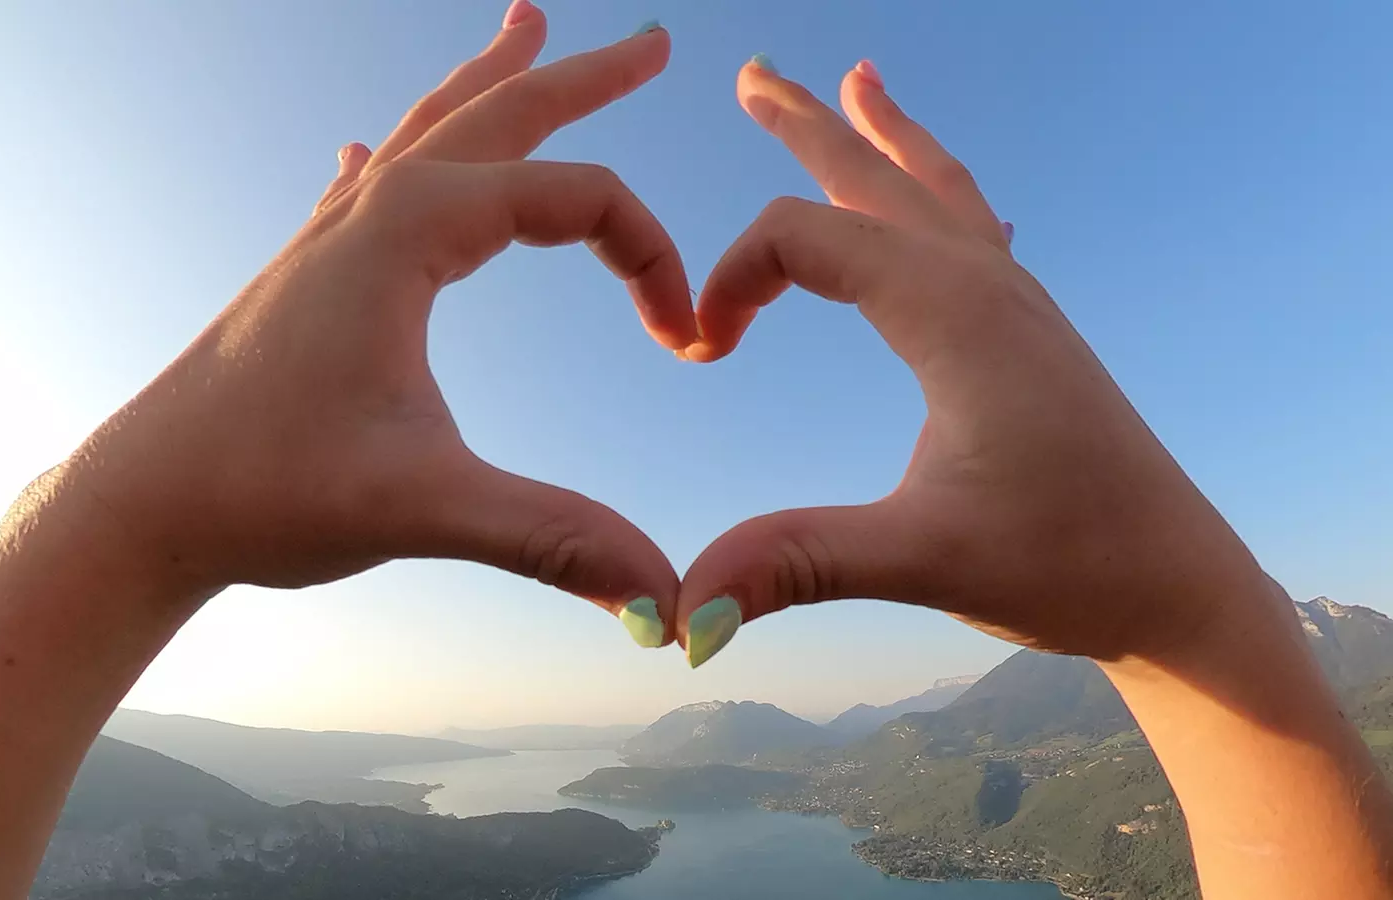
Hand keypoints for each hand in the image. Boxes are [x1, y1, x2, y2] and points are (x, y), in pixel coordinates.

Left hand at [66, 7, 689, 640]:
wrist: (139, 505)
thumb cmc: (262, 489)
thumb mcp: (423, 507)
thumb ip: (550, 536)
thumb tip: (665, 594)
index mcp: (408, 233)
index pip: (573, 200)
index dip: (651, 257)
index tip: (686, 340)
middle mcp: (369, 214)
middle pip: (499, 115)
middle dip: (583, 77)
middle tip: (652, 42)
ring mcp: (332, 240)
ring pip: (430, 131)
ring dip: (491, 82)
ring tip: (527, 25)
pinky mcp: (309, 279)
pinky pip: (367, 185)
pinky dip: (396, 149)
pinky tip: (362, 149)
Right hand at [675, 58, 1265, 666]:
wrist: (1178, 584)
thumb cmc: (1068, 563)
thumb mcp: (922, 561)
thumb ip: (798, 564)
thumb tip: (681, 611)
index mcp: (952, 314)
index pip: (806, 238)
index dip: (731, 279)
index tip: (701, 352)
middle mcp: (986, 287)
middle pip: (877, 176)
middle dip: (808, 123)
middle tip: (755, 72)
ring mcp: (1017, 305)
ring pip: (934, 190)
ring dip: (883, 138)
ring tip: (859, 81)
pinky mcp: (1031, 336)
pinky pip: (972, 231)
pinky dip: (935, 191)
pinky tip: (943, 199)